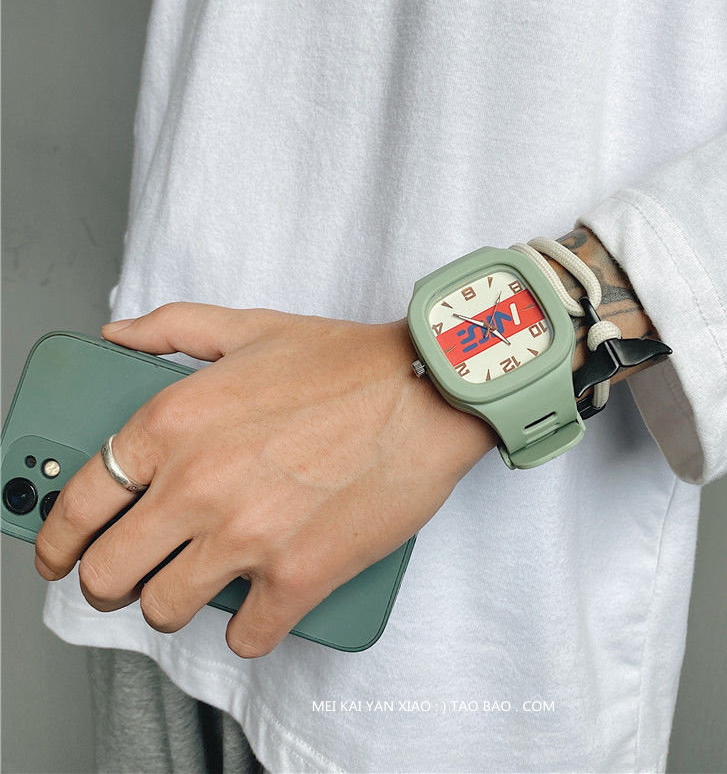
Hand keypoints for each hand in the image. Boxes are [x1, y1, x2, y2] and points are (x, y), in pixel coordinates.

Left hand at [34, 304, 494, 656]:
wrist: (428, 392)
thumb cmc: (348, 362)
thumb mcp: (251, 328)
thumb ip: (172, 327)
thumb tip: (118, 335)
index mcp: (174, 424)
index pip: (80, 503)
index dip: (60, 539)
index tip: (64, 552)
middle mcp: (197, 486)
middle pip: (109, 574)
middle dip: (111, 581)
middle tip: (133, 574)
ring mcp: (246, 537)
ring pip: (165, 611)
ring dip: (177, 603)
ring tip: (199, 584)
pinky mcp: (298, 576)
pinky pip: (245, 637)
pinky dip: (248, 629)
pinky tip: (260, 605)